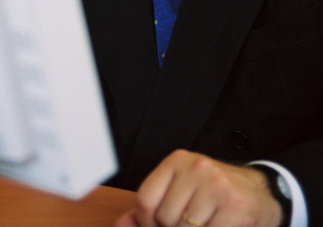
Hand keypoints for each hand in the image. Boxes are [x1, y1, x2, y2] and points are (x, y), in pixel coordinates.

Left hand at [116, 150, 283, 226]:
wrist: (261, 194)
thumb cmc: (214, 196)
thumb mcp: (180, 193)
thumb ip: (149, 210)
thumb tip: (121, 225)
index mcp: (177, 161)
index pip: (144, 200)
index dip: (147, 224)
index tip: (158, 226)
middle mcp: (195, 167)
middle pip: (164, 218)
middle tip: (191, 224)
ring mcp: (215, 184)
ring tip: (205, 223)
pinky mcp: (233, 205)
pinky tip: (219, 226)